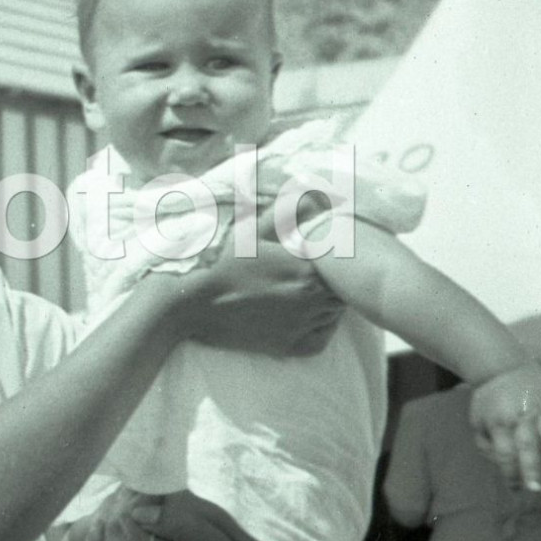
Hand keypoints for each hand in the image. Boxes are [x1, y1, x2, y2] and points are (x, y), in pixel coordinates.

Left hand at [67, 487, 275, 540]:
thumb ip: (182, 523)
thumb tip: (139, 511)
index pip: (126, 519)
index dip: (132, 495)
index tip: (145, 483)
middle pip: (111, 532)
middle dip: (119, 505)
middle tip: (134, 488)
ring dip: (107, 521)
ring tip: (125, 502)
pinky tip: (107, 527)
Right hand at [176, 206, 345, 357]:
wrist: (199, 303)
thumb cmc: (225, 265)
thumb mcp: (252, 232)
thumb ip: (284, 214)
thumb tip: (307, 194)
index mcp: (306, 268)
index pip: (341, 267)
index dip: (332, 263)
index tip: (316, 259)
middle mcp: (311, 298)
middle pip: (341, 293)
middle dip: (333, 284)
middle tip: (312, 278)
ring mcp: (302, 325)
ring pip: (333, 316)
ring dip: (326, 306)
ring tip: (305, 296)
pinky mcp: (290, 346)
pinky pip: (321, 340)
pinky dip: (321, 330)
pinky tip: (306, 318)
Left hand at [469, 361, 540, 490]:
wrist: (503, 366)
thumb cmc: (489, 399)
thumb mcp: (477, 420)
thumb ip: (486, 444)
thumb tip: (498, 464)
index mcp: (499, 422)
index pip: (505, 453)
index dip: (509, 472)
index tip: (515, 489)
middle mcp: (521, 417)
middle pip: (527, 446)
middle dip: (532, 469)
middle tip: (537, 489)